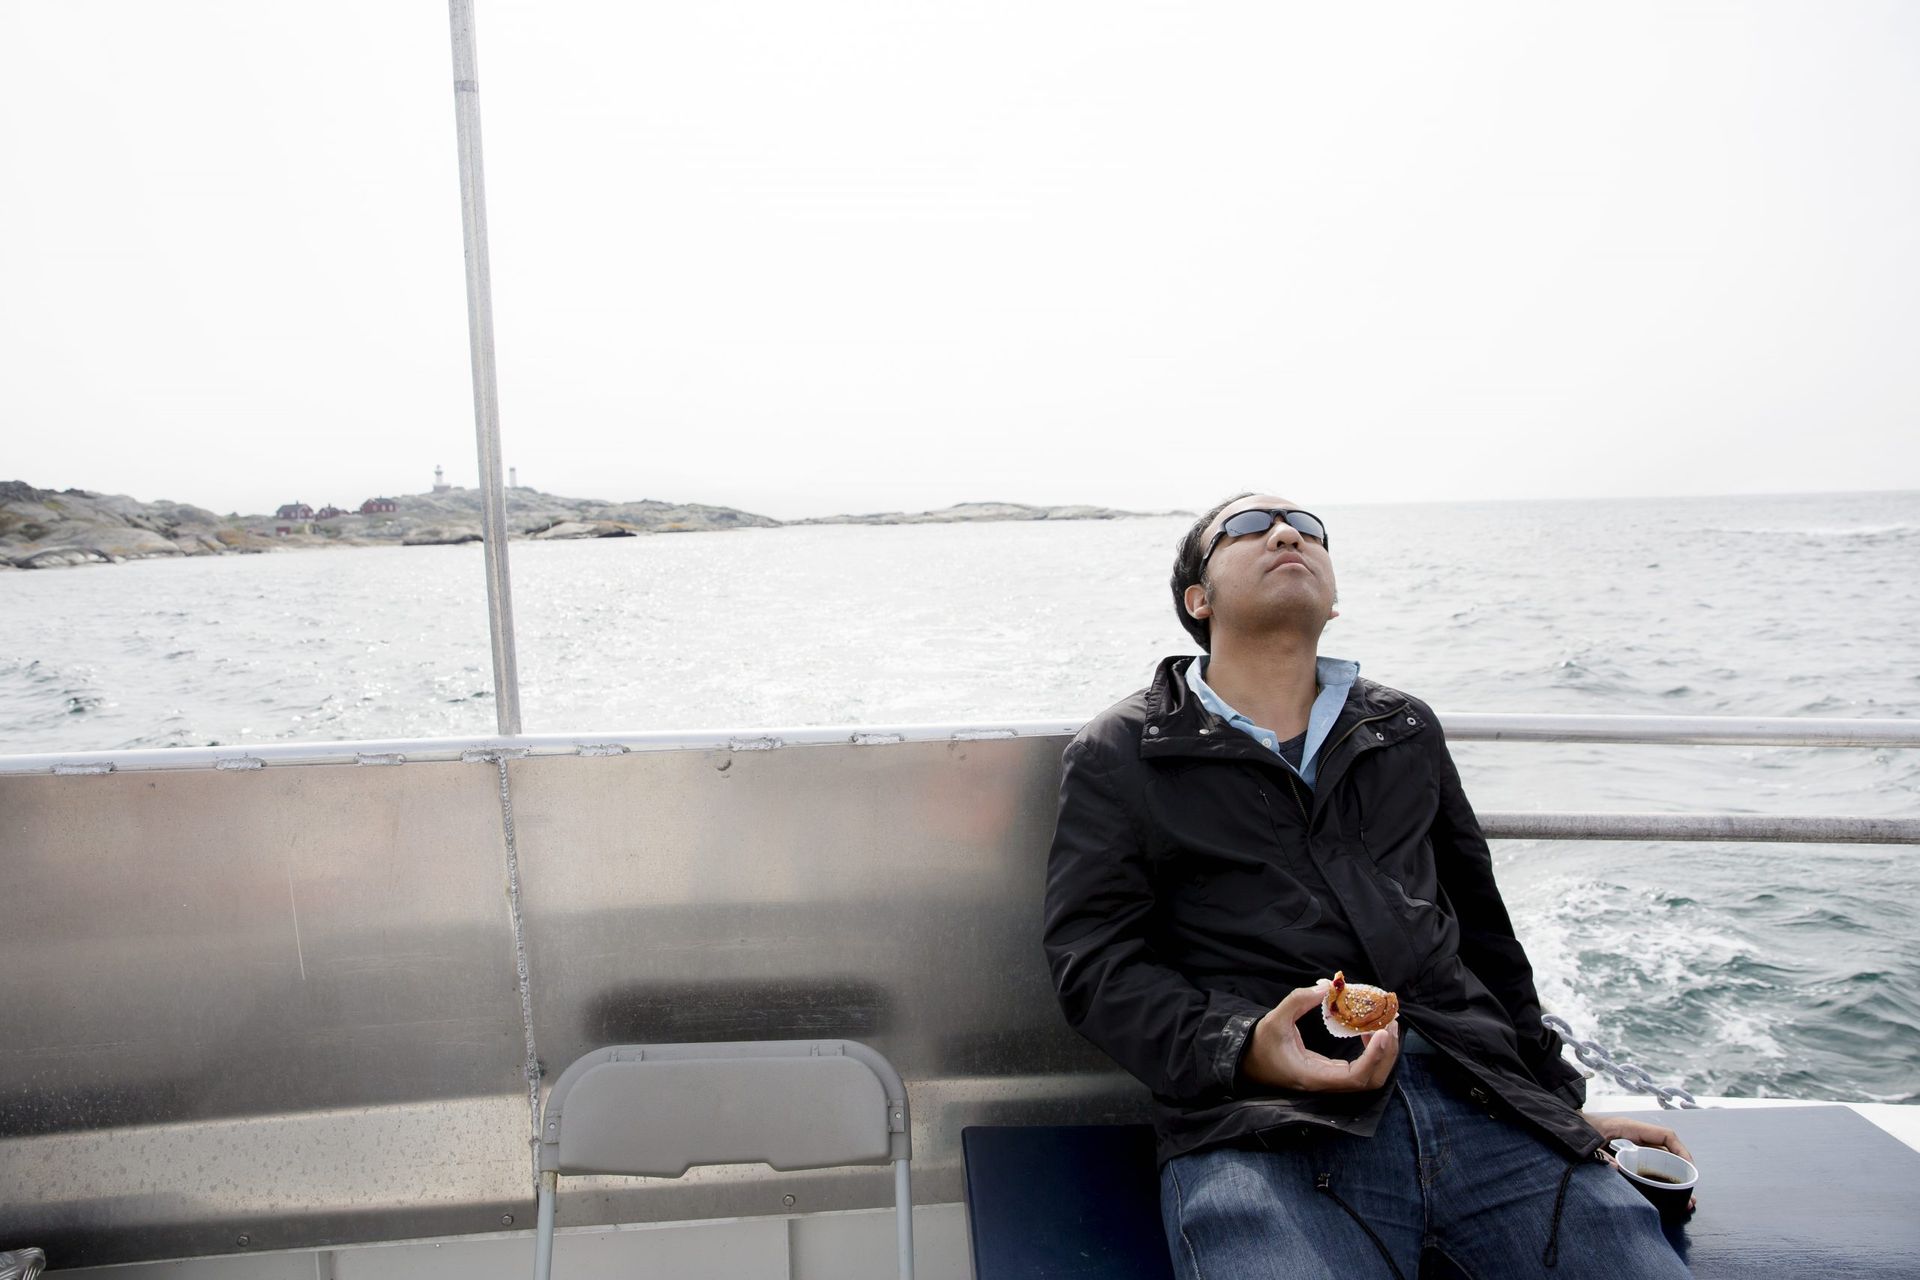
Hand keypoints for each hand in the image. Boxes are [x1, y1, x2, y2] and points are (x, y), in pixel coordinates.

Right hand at [1242, 982, 1399, 1091]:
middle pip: (1371, 1081)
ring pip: (1370, 1077)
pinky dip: (1374, 1051)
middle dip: (1387, 1053)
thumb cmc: (1260, 1044)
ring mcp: (1332, 1082)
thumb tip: (1327, 986)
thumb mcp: (1274, 1019)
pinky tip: (1371, 1030)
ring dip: (1384, 1052)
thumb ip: (1299, 1000)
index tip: (1381, 1031)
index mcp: (1314, 1076)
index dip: (1375, 1057)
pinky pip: (1362, 1068)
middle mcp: (1327, 1084)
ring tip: (1386, 1023)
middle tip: (1390, 1022)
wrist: (1247, 1062)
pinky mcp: (1333, 1075)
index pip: (1356, 1077)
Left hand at [1588, 1114, 1697, 1210]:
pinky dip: (1659, 1176)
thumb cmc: (1577, 1129)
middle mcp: (1636, 1134)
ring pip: (1661, 1158)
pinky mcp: (1628, 1152)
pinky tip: (1665, 1193)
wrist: (1564, 1125)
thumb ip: (1600, 1154)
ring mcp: (1633, 1143)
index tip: (1689, 1169)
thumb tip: (1616, 1170)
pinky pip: (1650, 1162)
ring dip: (1673, 1177)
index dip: (1681, 1151)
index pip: (1666, 1135)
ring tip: (1683, 1200)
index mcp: (1631, 1128)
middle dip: (1682, 1171)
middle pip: (1668, 1150)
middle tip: (1690, 1195)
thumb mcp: (1589, 1142)